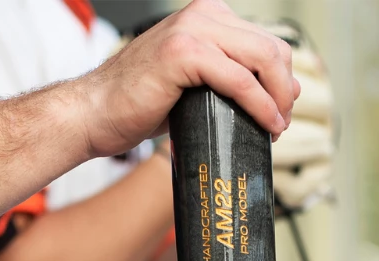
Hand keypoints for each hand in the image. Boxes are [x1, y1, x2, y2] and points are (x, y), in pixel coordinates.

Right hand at [74, 0, 298, 159]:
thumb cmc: (134, 105)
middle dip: (284, 88)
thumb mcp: (189, 87)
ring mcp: (193, 30)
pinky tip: (266, 124)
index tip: (280, 110)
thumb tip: (268, 97)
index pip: (264, 41)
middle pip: (271, 47)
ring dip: (277, 98)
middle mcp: (203, 14)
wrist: (94, 114)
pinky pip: (239, 80)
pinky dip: (259, 105)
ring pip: (262, 59)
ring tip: (276, 127)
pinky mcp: (185, 53)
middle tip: (281, 123)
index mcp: (205, 17)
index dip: (281, 78)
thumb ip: (224, 81)